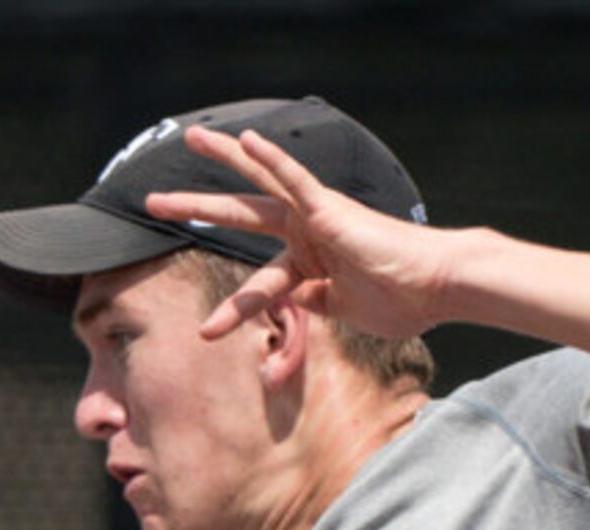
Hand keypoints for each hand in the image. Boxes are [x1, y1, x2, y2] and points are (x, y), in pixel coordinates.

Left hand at [143, 125, 455, 344]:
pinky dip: (272, 159)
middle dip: (196, 207)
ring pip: (259, 184)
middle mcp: (306, 231)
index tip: (208, 332)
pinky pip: (295, 179)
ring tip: (189, 138)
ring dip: (224, 161)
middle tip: (153, 202)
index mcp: (308, 259)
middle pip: (240, 213)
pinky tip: (247, 138)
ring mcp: (316, 216)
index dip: (233, 308)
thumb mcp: (341, 309)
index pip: (260, 280)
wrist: (435, 288)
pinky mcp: (330, 209)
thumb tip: (294, 303)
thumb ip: (311, 301)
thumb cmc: (400, 299)